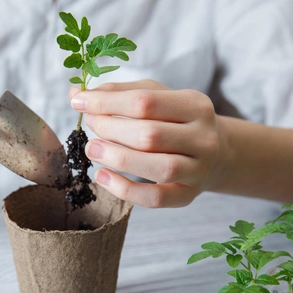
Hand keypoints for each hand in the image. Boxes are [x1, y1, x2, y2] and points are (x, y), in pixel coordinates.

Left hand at [70, 80, 224, 207]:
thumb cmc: (175, 121)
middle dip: (111, 129)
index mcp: (196, 105)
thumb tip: (77, 95)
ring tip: (92, 148)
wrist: (215, 153)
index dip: (107, 102)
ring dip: (117, 158)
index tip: (79, 102)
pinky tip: (102, 176)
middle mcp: (203, 138)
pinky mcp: (188, 195)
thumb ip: (118, 93)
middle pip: (151, 135)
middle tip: (90, 126)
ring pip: (159, 167)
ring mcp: (199, 169)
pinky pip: (155, 198)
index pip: (145, 101)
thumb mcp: (156, 96)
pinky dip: (124, 189)